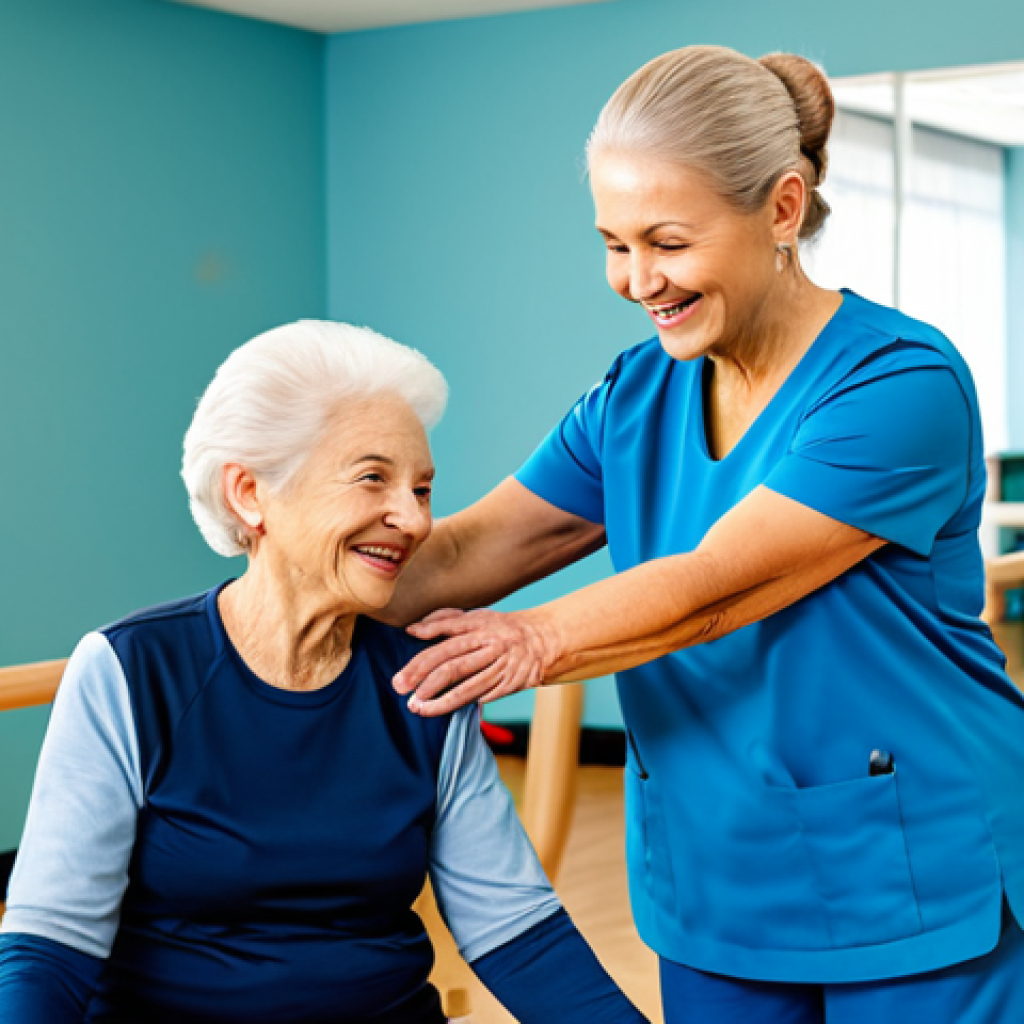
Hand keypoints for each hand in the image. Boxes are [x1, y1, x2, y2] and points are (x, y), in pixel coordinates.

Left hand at [393, 607, 559, 715]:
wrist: (543, 638)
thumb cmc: (502, 627)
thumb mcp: (478, 615)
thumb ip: (446, 619)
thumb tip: (414, 628)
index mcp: (480, 624)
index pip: (447, 633)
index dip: (425, 645)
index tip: (404, 662)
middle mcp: (490, 644)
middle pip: (452, 663)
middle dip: (423, 678)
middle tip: (400, 688)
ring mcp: (501, 665)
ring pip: (466, 686)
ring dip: (439, 700)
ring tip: (418, 708)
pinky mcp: (510, 683)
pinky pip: (484, 696)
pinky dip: (464, 703)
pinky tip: (444, 708)